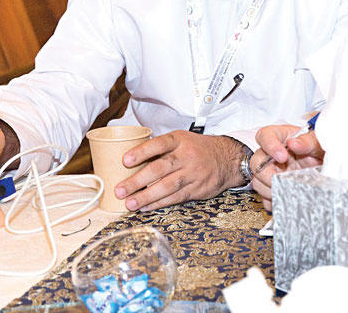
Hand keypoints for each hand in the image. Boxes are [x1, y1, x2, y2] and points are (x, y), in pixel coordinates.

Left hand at [114, 131, 244, 210]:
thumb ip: (159, 148)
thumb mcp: (180, 139)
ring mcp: (192, 174)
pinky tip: (146, 207)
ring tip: (130, 203)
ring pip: (167, 187)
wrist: (227, 158)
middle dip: (137, 181)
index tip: (125, 160)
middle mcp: (186, 156)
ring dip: (146, 197)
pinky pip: (175, 198)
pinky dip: (159, 204)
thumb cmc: (196, 148)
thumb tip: (130, 159)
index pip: (158, 144)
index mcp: (178, 140)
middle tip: (120, 190)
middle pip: (159, 169)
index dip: (142, 152)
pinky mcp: (197, 189)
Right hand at [252, 124, 323, 211]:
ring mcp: (270, 172)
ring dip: (269, 189)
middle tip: (281, 180)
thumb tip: (294, 143)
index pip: (265, 136)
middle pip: (256, 162)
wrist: (328, 168)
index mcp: (280, 137)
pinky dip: (273, 201)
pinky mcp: (273, 187)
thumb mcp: (318, 143)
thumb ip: (307, 141)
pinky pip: (265, 196)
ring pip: (257, 181)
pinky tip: (285, 200)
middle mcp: (271, 154)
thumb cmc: (320, 150)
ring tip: (286, 192)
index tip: (282, 157)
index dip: (270, 146)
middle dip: (267, 174)